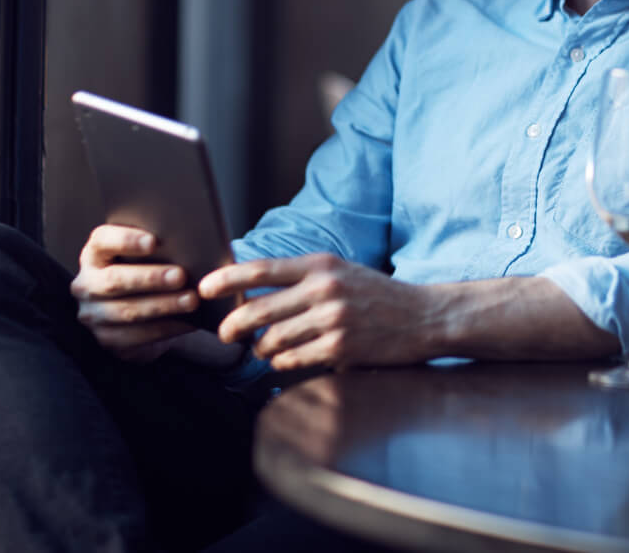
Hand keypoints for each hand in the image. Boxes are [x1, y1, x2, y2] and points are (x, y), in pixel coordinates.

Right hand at [70, 223, 200, 361]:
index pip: (102, 241)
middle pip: (115, 280)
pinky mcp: (105, 339)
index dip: (126, 240)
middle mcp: (87, 284)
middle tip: (181, 276)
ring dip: (162, 306)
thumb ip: (156, 247)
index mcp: (94, 255)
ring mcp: (93, 314)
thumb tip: (183, 240)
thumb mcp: (145, 255)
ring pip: (127, 311)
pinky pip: (135, 336)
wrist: (139, 310)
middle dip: (150, 278)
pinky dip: (164, 328)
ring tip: (191, 300)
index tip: (153, 242)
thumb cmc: (146, 270)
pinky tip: (186, 322)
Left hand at [198, 254, 438, 371]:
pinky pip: (292, 360)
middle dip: (233, 326)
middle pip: (258, 309)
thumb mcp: (342, 272)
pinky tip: (289, 359)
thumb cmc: (378, 295)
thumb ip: (302, 278)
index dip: (226, 279)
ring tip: (266, 349)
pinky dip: (283, 363)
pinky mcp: (340, 348)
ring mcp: (332, 319)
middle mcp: (324, 289)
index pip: (262, 269)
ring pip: (272, 339)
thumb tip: (252, 292)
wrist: (425, 316)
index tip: (203, 288)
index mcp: (321, 264)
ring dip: (262, 348)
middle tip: (226, 334)